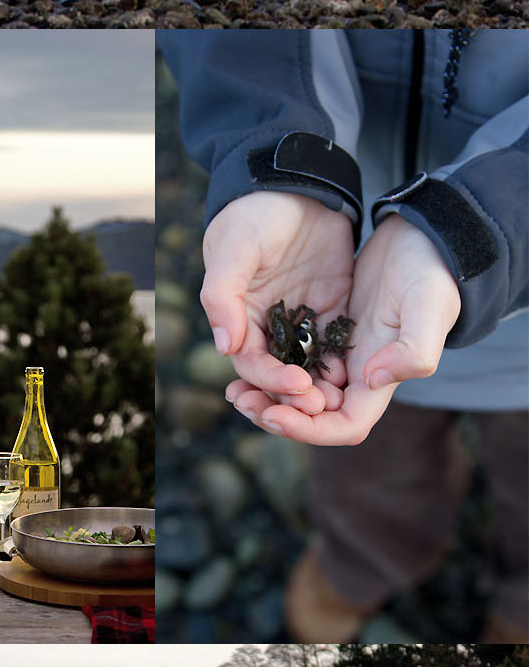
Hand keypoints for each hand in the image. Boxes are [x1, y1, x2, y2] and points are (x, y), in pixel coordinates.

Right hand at [201, 193, 354, 416]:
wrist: (296, 182)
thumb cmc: (256, 212)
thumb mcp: (236, 247)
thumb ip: (223, 294)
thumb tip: (224, 345)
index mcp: (239, 314)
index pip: (251, 360)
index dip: (269, 378)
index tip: (296, 385)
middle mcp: (269, 324)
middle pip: (279, 373)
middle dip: (295, 395)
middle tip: (320, 406)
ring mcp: (301, 318)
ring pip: (310, 366)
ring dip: (321, 388)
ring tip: (340, 402)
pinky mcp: (331, 309)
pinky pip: (337, 344)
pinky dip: (344, 365)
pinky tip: (361, 378)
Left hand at [226, 217, 461, 447]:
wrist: (422, 236)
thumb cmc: (432, 274)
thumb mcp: (430, 309)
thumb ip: (412, 351)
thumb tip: (371, 379)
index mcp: (381, 379)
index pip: (344, 427)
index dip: (309, 430)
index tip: (274, 414)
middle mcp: (358, 373)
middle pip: (313, 415)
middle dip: (277, 415)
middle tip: (241, 399)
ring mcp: (340, 352)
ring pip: (297, 389)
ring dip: (267, 395)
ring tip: (235, 388)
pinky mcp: (325, 328)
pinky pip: (291, 357)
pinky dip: (269, 364)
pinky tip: (242, 353)